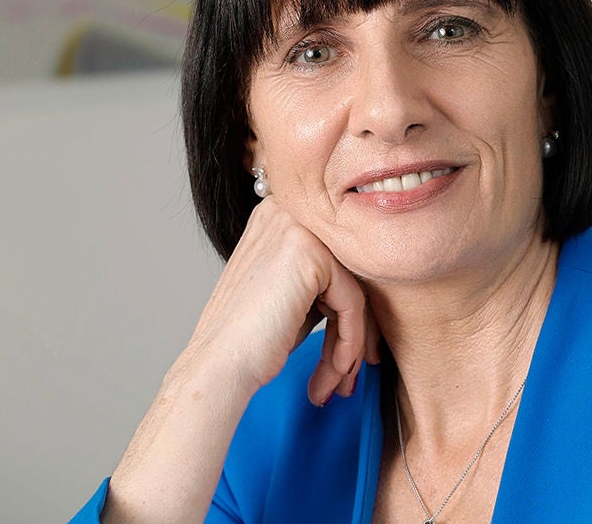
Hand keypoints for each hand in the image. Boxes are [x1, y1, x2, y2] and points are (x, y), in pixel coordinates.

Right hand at [187, 196, 380, 404]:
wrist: (219, 366)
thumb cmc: (250, 340)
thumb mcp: (292, 295)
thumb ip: (324, 280)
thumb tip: (372, 291)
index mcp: (277, 215)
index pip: (334, 260)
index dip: (346, 311)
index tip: (349, 353)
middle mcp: (284, 211)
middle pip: (347, 272)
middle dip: (354, 329)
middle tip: (349, 372)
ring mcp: (296, 227)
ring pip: (353, 289)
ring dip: (351, 343)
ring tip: (338, 380)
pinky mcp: (310, 251)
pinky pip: (352, 301)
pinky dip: (349, 341)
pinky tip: (336, 370)